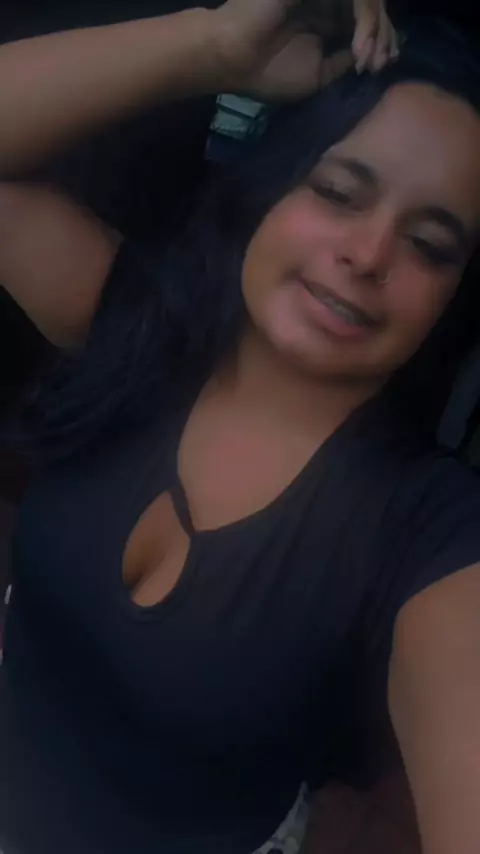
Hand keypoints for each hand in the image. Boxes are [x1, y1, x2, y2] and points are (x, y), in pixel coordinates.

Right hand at [212, 0, 397, 100]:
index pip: (367, 21)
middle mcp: (328, 0)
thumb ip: (346, 60)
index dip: (383, 40)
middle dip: (384, 36)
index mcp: (327, 19)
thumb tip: (376, 54)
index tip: (381, 66)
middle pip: (374, 7)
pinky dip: (363, 20)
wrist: (234, 59)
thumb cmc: (269, 71)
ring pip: (368, 0)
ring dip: (375, 30)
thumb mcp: (319, 75)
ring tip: (368, 59)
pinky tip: (359, 47)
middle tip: (379, 63)